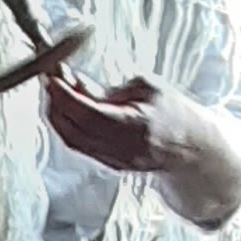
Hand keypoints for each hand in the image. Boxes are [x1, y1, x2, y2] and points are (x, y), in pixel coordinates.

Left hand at [42, 70, 202, 177]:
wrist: (189, 146)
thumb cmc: (173, 112)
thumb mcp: (146, 88)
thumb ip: (109, 88)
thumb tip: (75, 83)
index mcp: (136, 126)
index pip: (89, 114)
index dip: (66, 95)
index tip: (53, 77)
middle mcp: (121, 148)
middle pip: (74, 129)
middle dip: (56, 102)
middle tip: (51, 79)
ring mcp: (113, 160)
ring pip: (71, 139)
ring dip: (57, 114)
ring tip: (56, 90)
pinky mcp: (107, 163)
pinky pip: (78, 146)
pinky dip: (66, 125)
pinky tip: (64, 108)